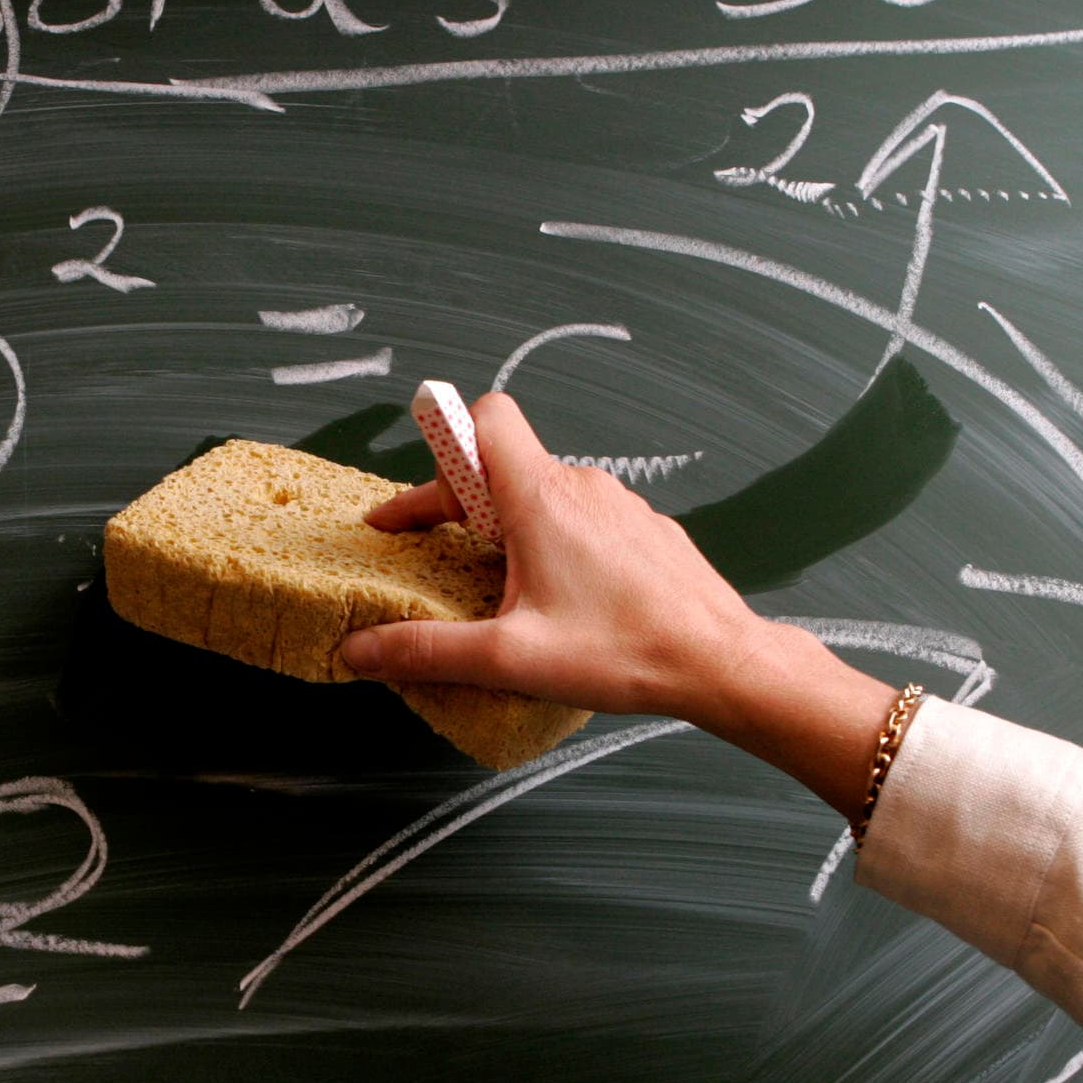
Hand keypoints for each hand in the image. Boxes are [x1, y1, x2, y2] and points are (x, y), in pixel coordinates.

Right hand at [338, 392, 895, 817]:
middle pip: (502, 467)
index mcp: (542, 499)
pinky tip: (559, 598)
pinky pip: (583, 519)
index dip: (438, 449)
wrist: (721, 661)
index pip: (482, 420)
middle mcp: (582, 487)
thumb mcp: (510, 659)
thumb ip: (426, 651)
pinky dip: (553, 545)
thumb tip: (360, 650)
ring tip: (497, 587)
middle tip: (434, 556)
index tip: (413, 509)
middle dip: (459, 508)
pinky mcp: (645, 531)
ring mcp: (619, 506)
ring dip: (508, 529)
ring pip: (544, 495)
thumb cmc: (627, 652)